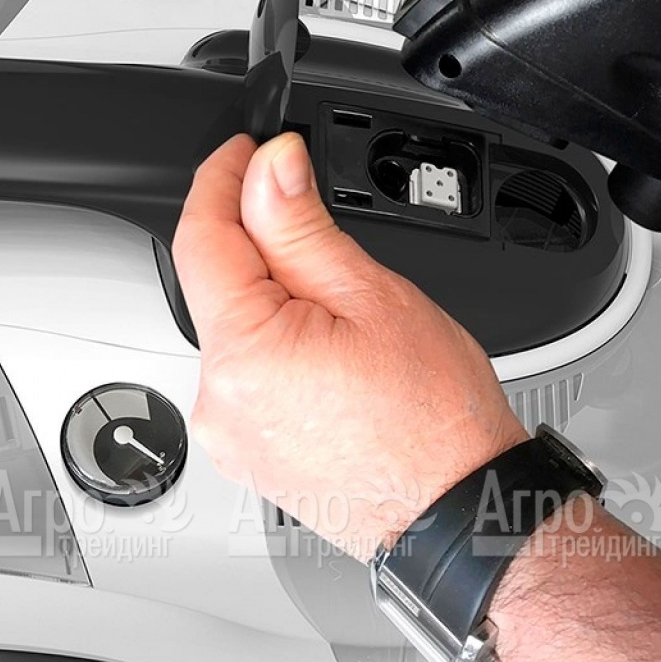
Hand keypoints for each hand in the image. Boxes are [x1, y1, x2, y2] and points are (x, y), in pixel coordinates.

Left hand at [172, 132, 526, 561]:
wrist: (458, 509)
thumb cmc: (435, 419)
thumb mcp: (373, 297)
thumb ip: (302, 226)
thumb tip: (270, 167)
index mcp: (244, 355)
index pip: (202, 237)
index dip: (222, 180)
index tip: (246, 152)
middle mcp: (220, 403)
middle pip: (219, 287)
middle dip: (262, 245)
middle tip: (325, 236)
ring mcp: (232, 436)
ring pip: (238, 332)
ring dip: (276, 301)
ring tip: (350, 320)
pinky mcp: (249, 454)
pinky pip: (250, 379)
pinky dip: (279, 349)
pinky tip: (333, 359)